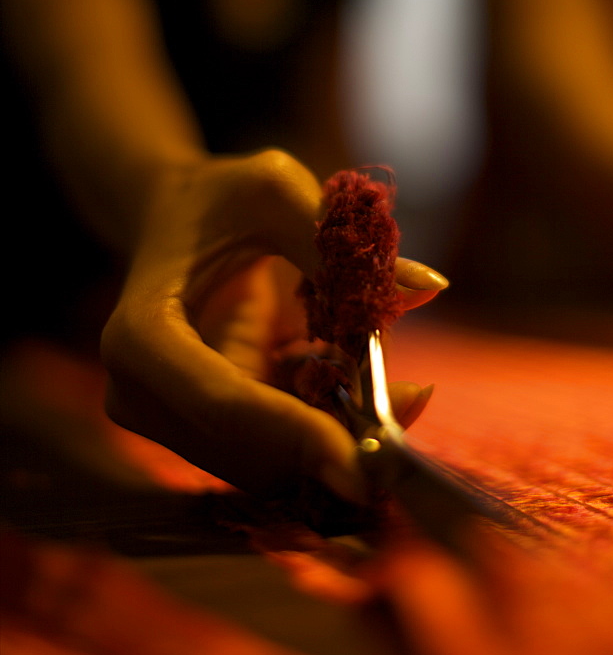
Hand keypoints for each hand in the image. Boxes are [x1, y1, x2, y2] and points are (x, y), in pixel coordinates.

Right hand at [102, 149, 446, 499]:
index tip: (368, 461)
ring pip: (273, 462)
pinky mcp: (206, 430)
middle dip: (335, 438)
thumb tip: (428, 286)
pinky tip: (357, 378)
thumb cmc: (218, 197)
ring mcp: (172, 421)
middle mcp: (142, 394)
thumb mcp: (271, 192)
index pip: (223, 403)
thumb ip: (339, 240)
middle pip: (252, 449)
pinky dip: (329, 425)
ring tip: (394, 380)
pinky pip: (280, 449)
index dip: (297, 434)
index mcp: (141, 335)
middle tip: (414, 401)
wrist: (177, 221)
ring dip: (340, 433)